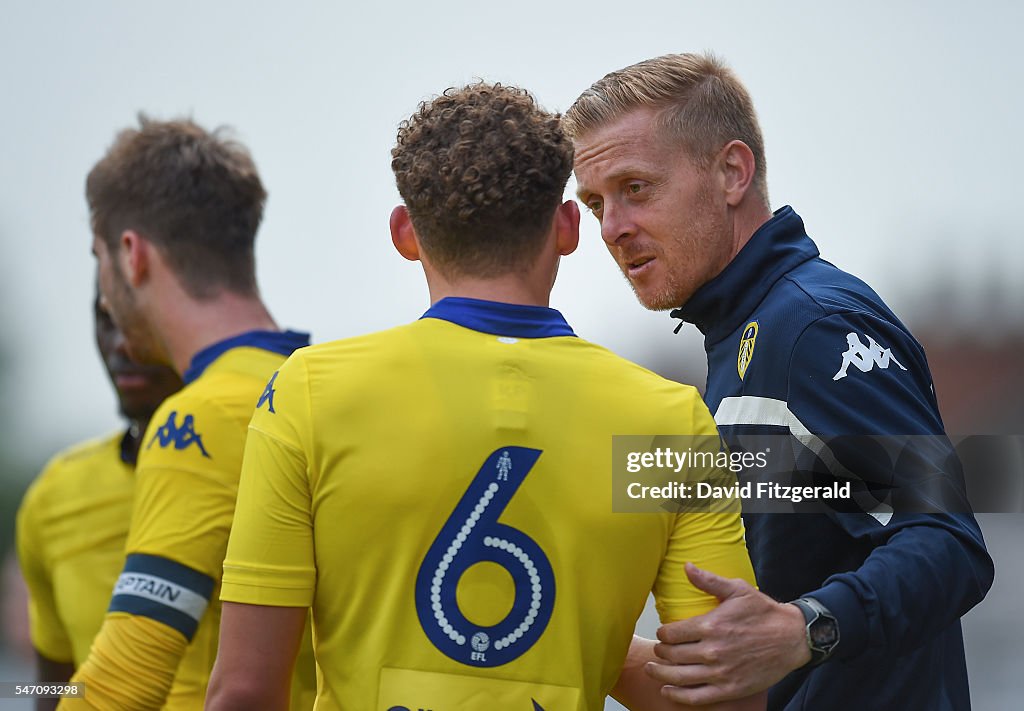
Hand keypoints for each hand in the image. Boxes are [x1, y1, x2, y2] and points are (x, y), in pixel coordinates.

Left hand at [645, 562, 809, 704]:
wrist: (792, 638)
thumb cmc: (764, 612)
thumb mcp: (737, 590)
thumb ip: (709, 580)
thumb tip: (686, 566)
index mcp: (711, 625)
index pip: (671, 633)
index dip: (662, 634)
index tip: (662, 634)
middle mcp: (712, 651)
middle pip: (672, 655)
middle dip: (660, 652)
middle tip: (659, 650)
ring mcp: (720, 673)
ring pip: (679, 677)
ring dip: (660, 674)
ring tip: (652, 669)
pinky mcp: (730, 689)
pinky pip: (696, 697)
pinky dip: (678, 696)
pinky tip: (668, 691)